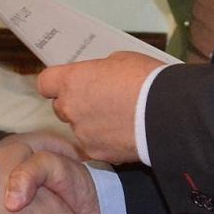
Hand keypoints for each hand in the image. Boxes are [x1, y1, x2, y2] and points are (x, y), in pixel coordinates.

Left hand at [37, 51, 159, 162]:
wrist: (168, 113)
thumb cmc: (146, 79)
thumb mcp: (120, 60)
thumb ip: (99, 71)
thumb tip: (98, 78)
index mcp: (72, 81)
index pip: (45, 83)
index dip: (56, 83)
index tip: (68, 83)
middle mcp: (70, 108)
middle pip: (61, 107)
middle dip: (76, 104)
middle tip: (101, 99)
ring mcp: (82, 134)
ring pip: (79, 128)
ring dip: (92, 123)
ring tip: (120, 118)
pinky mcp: (97, 153)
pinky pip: (94, 145)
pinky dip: (105, 140)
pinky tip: (125, 133)